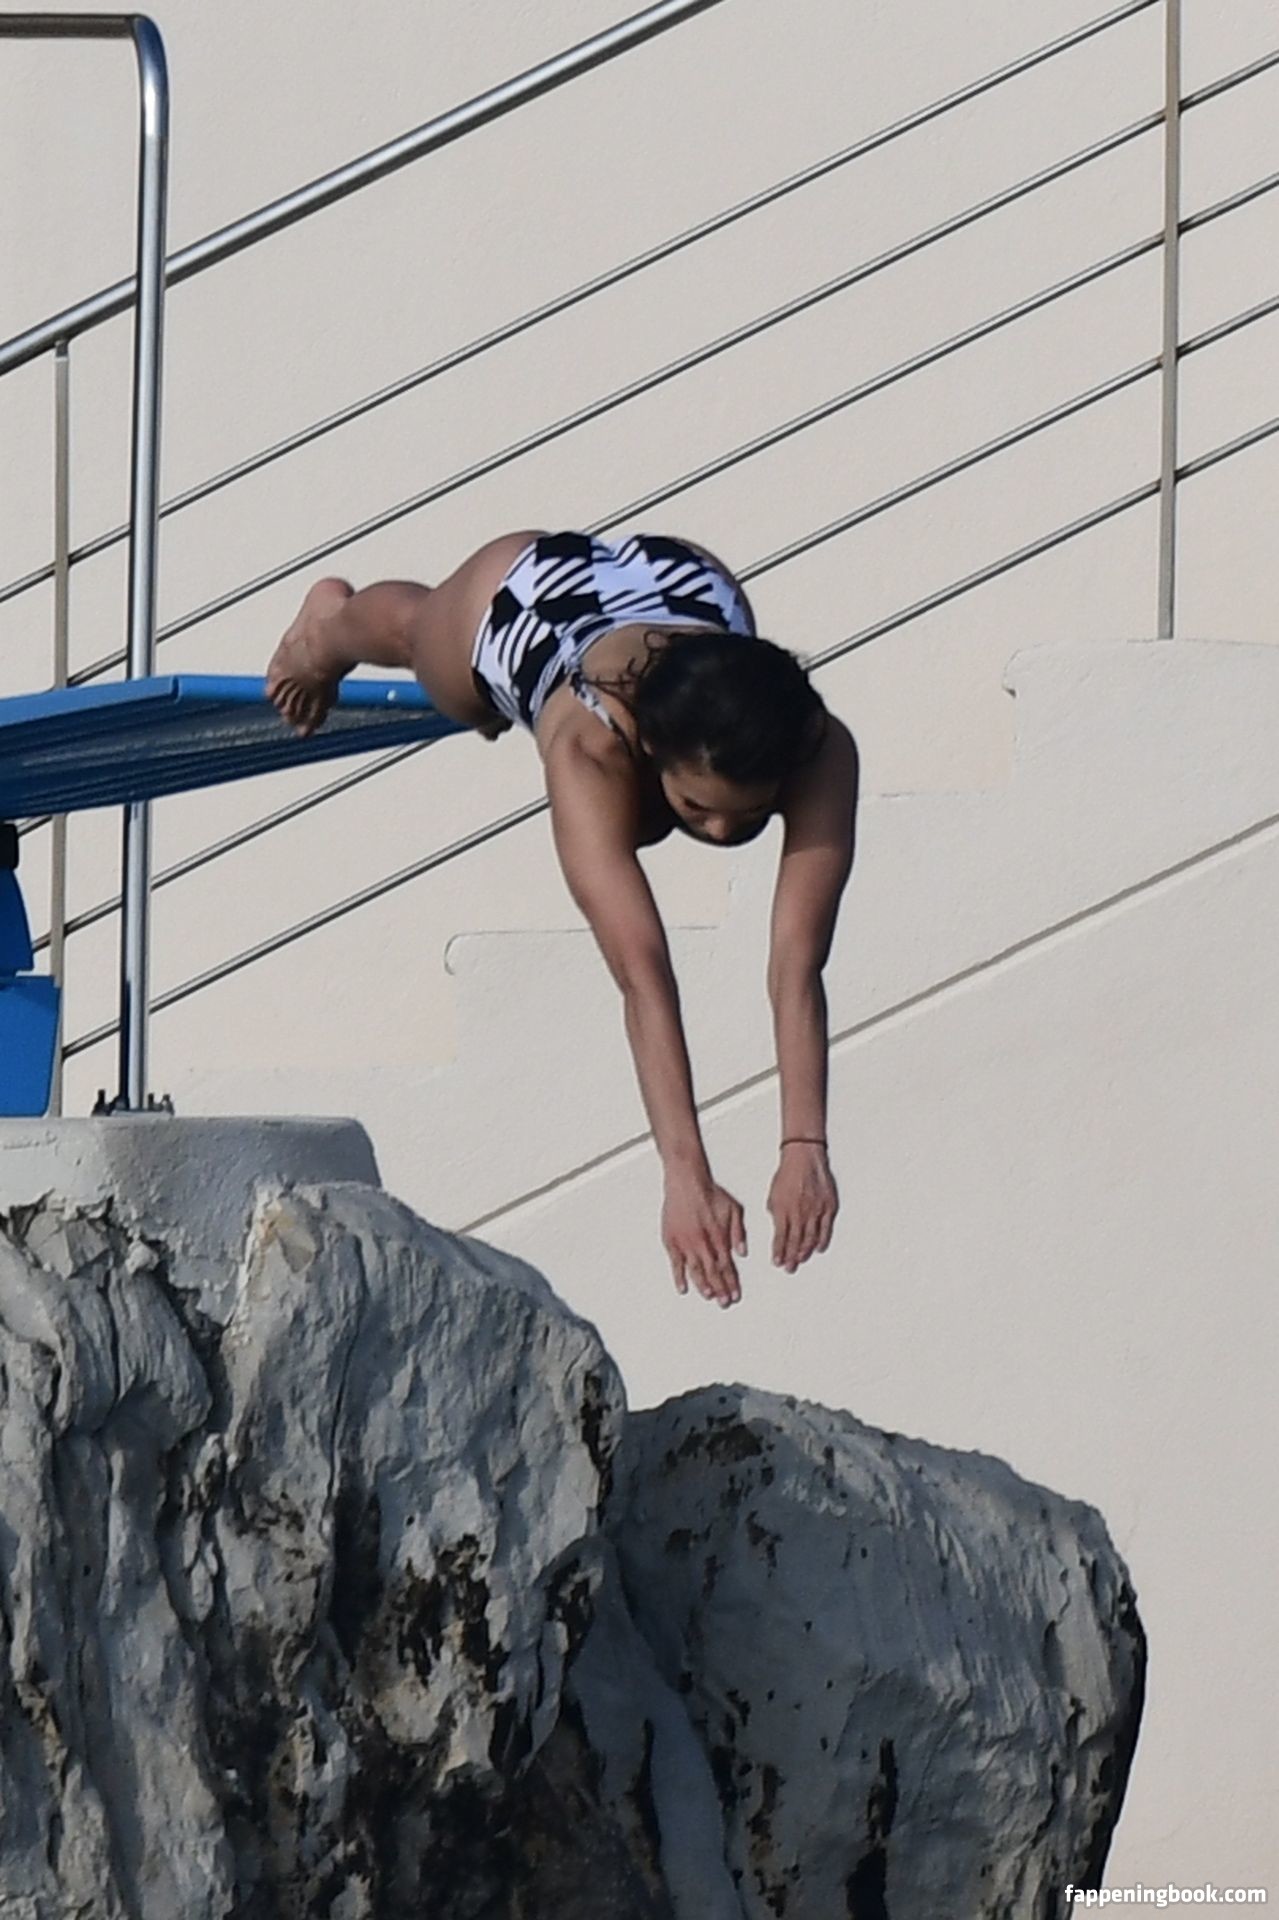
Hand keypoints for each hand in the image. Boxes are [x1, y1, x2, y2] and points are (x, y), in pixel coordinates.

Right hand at [661, 1167, 746, 1306]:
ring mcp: (686, 1243)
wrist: (686, 1181)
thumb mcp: (733, 1209)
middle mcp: (702, 1243)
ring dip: (704, 1286)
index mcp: (718, 1237)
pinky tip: (683, 1288)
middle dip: (721, 1289)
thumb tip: (742, 1252)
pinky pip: (675, 1263)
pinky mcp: (671, 1240)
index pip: (727, 1266)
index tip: (735, 1293)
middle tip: (725, 1302)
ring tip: (709, 1297)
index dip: (732, 1282)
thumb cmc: (708, 1192)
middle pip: (713, 1272)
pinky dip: (679, 1277)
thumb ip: (738, 1232)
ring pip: (696, 1271)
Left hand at [768, 1142, 837, 1272]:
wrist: (804, 1157)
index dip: (779, 1252)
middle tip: (789, 1268)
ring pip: (810, 1238)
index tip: (777, 1262)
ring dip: (804, 1252)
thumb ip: (775, 1214)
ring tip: (800, 1261)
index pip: (780, 1238)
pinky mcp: (828, 1207)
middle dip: (791, 1257)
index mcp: (783, 1210)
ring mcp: (815, 1211)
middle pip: (795, 1242)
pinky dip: (821, 1241)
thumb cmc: (787, 1173)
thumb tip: (777, 1230)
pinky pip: (825, 1229)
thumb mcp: (773, 1195)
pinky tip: (817, 1249)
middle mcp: (799, 1213)